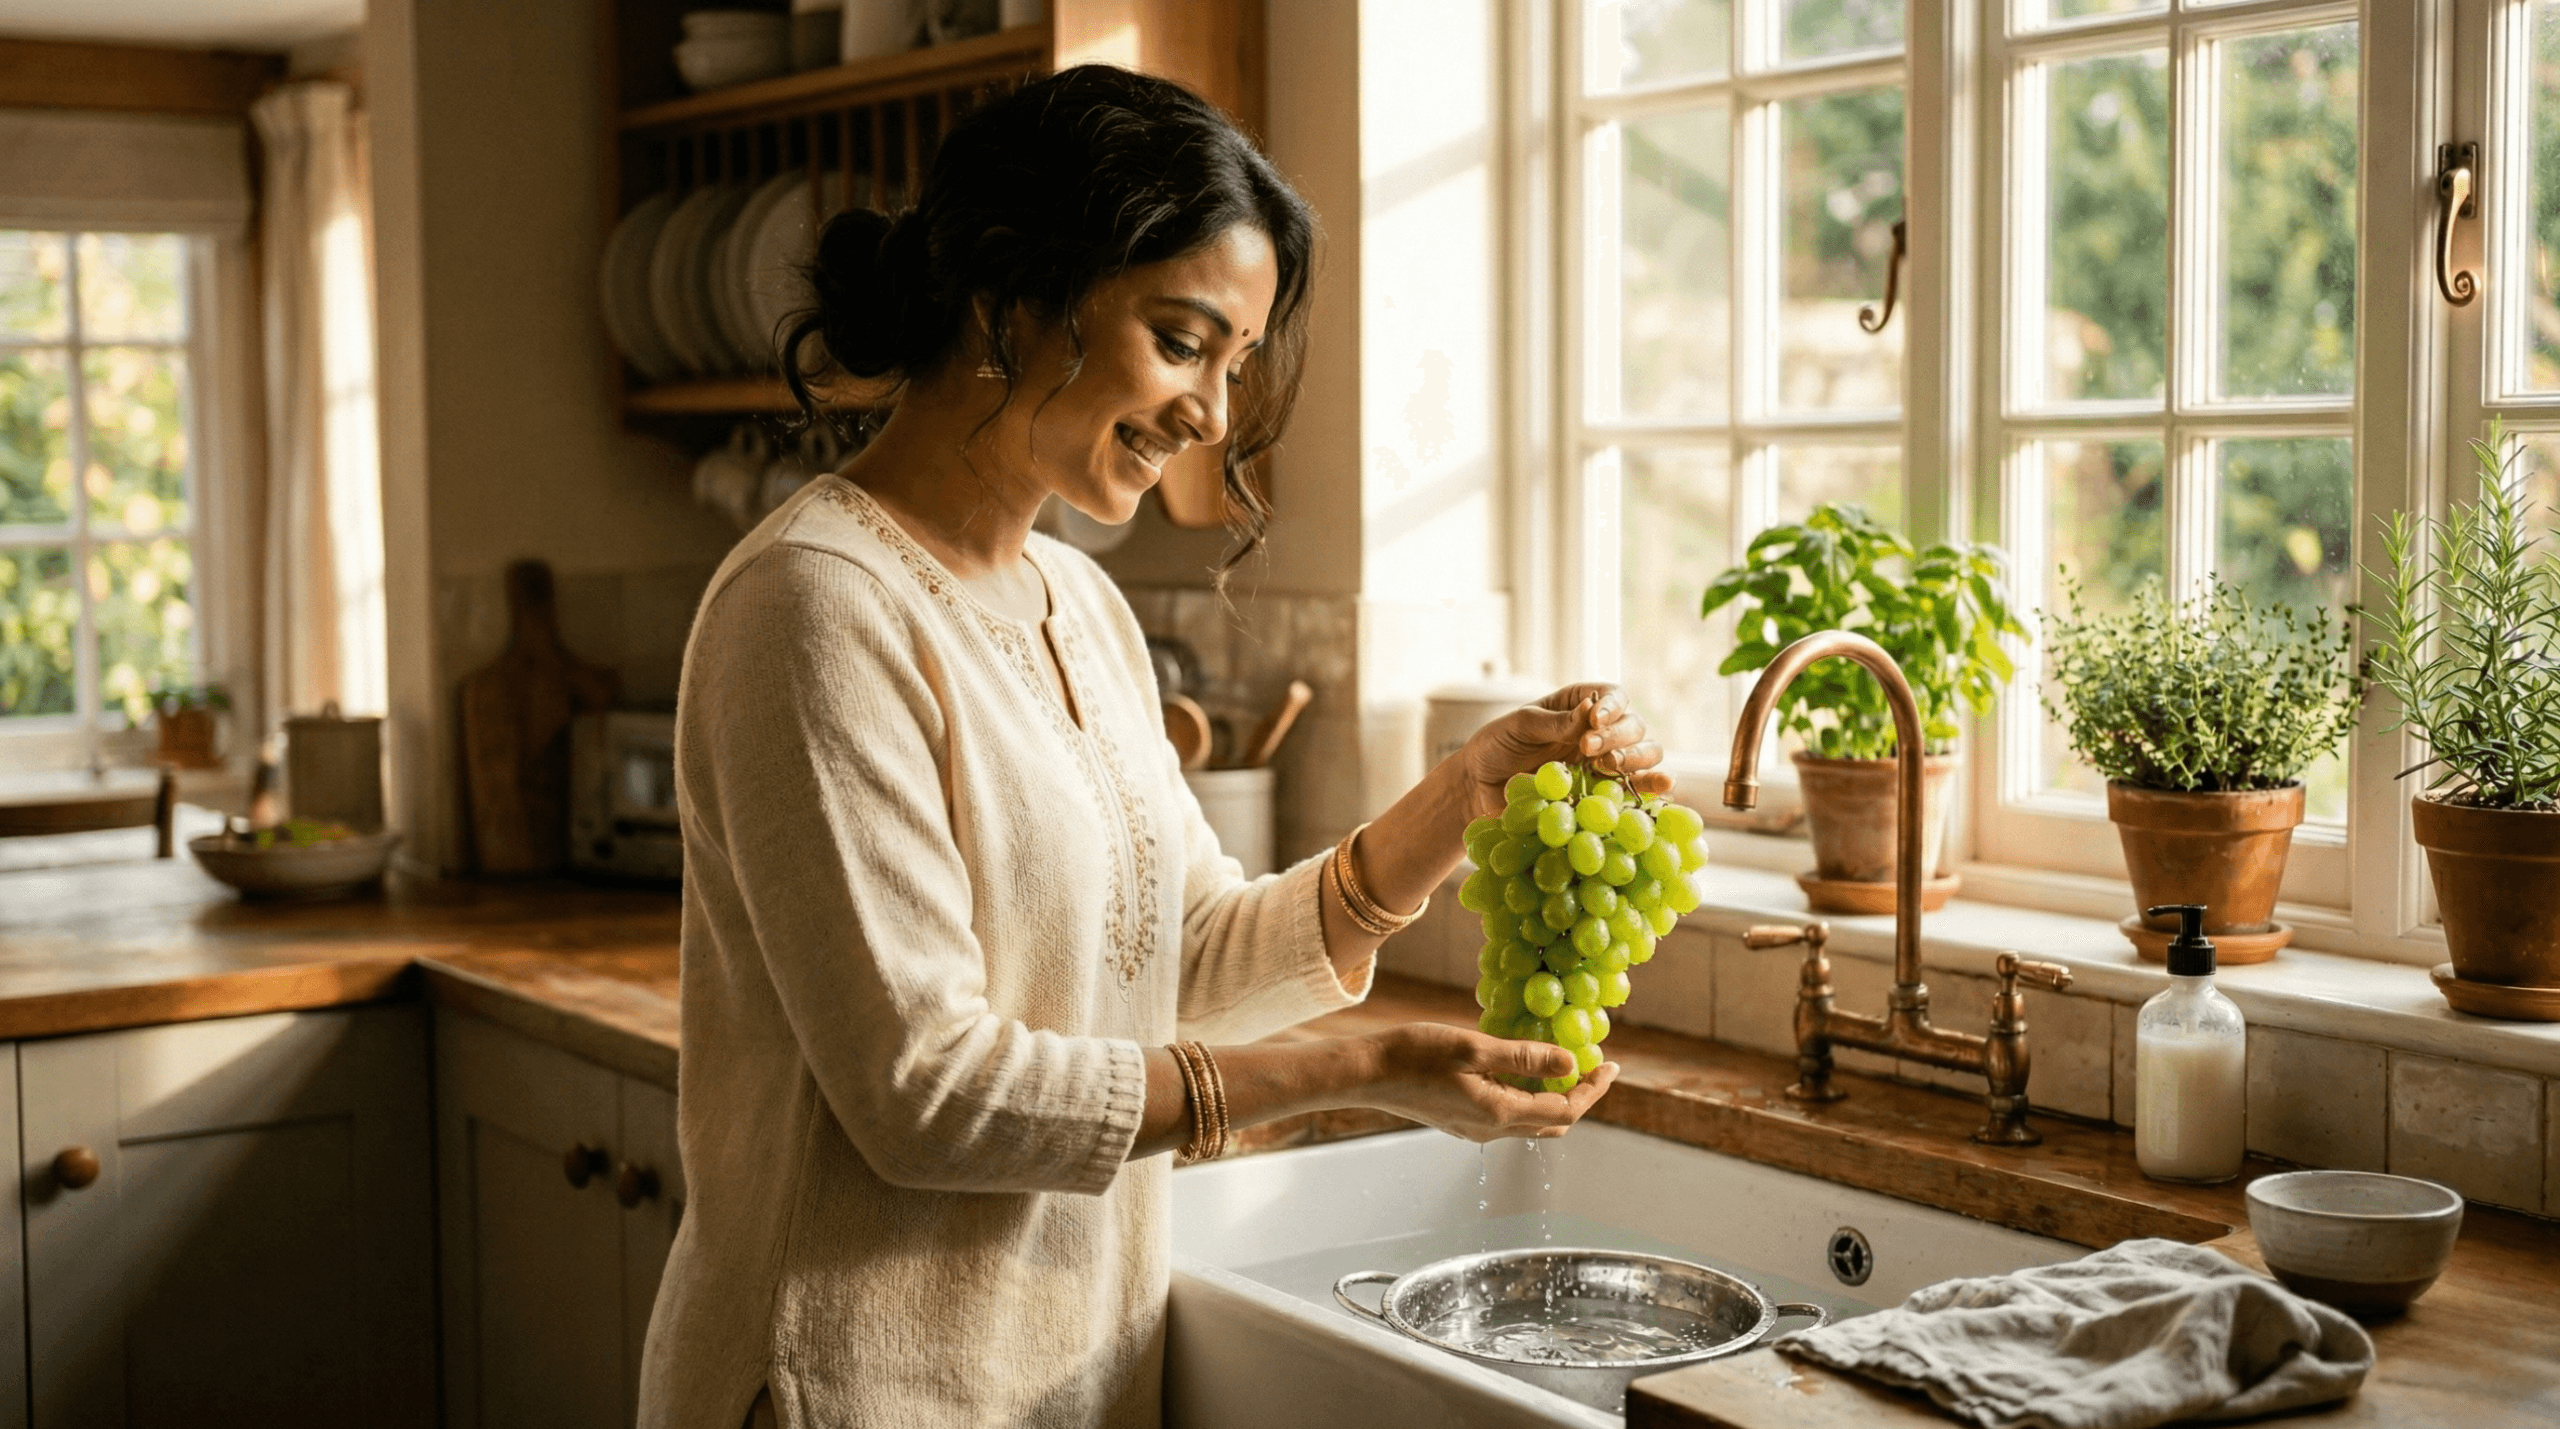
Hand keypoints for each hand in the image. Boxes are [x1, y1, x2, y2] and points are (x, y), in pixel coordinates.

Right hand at [1361, 1023, 1618, 1141]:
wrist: (1367, 1074)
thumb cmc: (1416, 1054)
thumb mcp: (1475, 1048)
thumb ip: (1524, 1057)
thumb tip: (1570, 1061)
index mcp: (1500, 1113)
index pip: (1565, 1109)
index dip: (1593, 1088)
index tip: (1610, 1064)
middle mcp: (1491, 1130)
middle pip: (1553, 1122)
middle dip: (1580, 1096)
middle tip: (1593, 1065)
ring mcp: (1474, 1129)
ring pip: (1531, 1121)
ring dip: (1553, 1096)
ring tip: (1563, 1063)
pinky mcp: (1460, 1121)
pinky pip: (1508, 1116)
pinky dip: (1528, 1096)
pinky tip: (1521, 1069)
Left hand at [1456, 683, 1669, 817]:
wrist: (1481, 786)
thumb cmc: (1497, 746)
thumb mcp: (1519, 726)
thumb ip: (1554, 721)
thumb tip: (1590, 709)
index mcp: (1579, 704)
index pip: (1613, 695)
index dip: (1612, 706)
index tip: (1594, 720)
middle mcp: (1599, 731)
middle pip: (1634, 726)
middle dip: (1618, 736)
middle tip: (1589, 749)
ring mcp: (1605, 762)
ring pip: (1647, 753)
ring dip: (1637, 758)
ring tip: (1609, 767)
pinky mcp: (1605, 792)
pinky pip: (1639, 787)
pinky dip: (1654, 786)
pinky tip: (1663, 787)